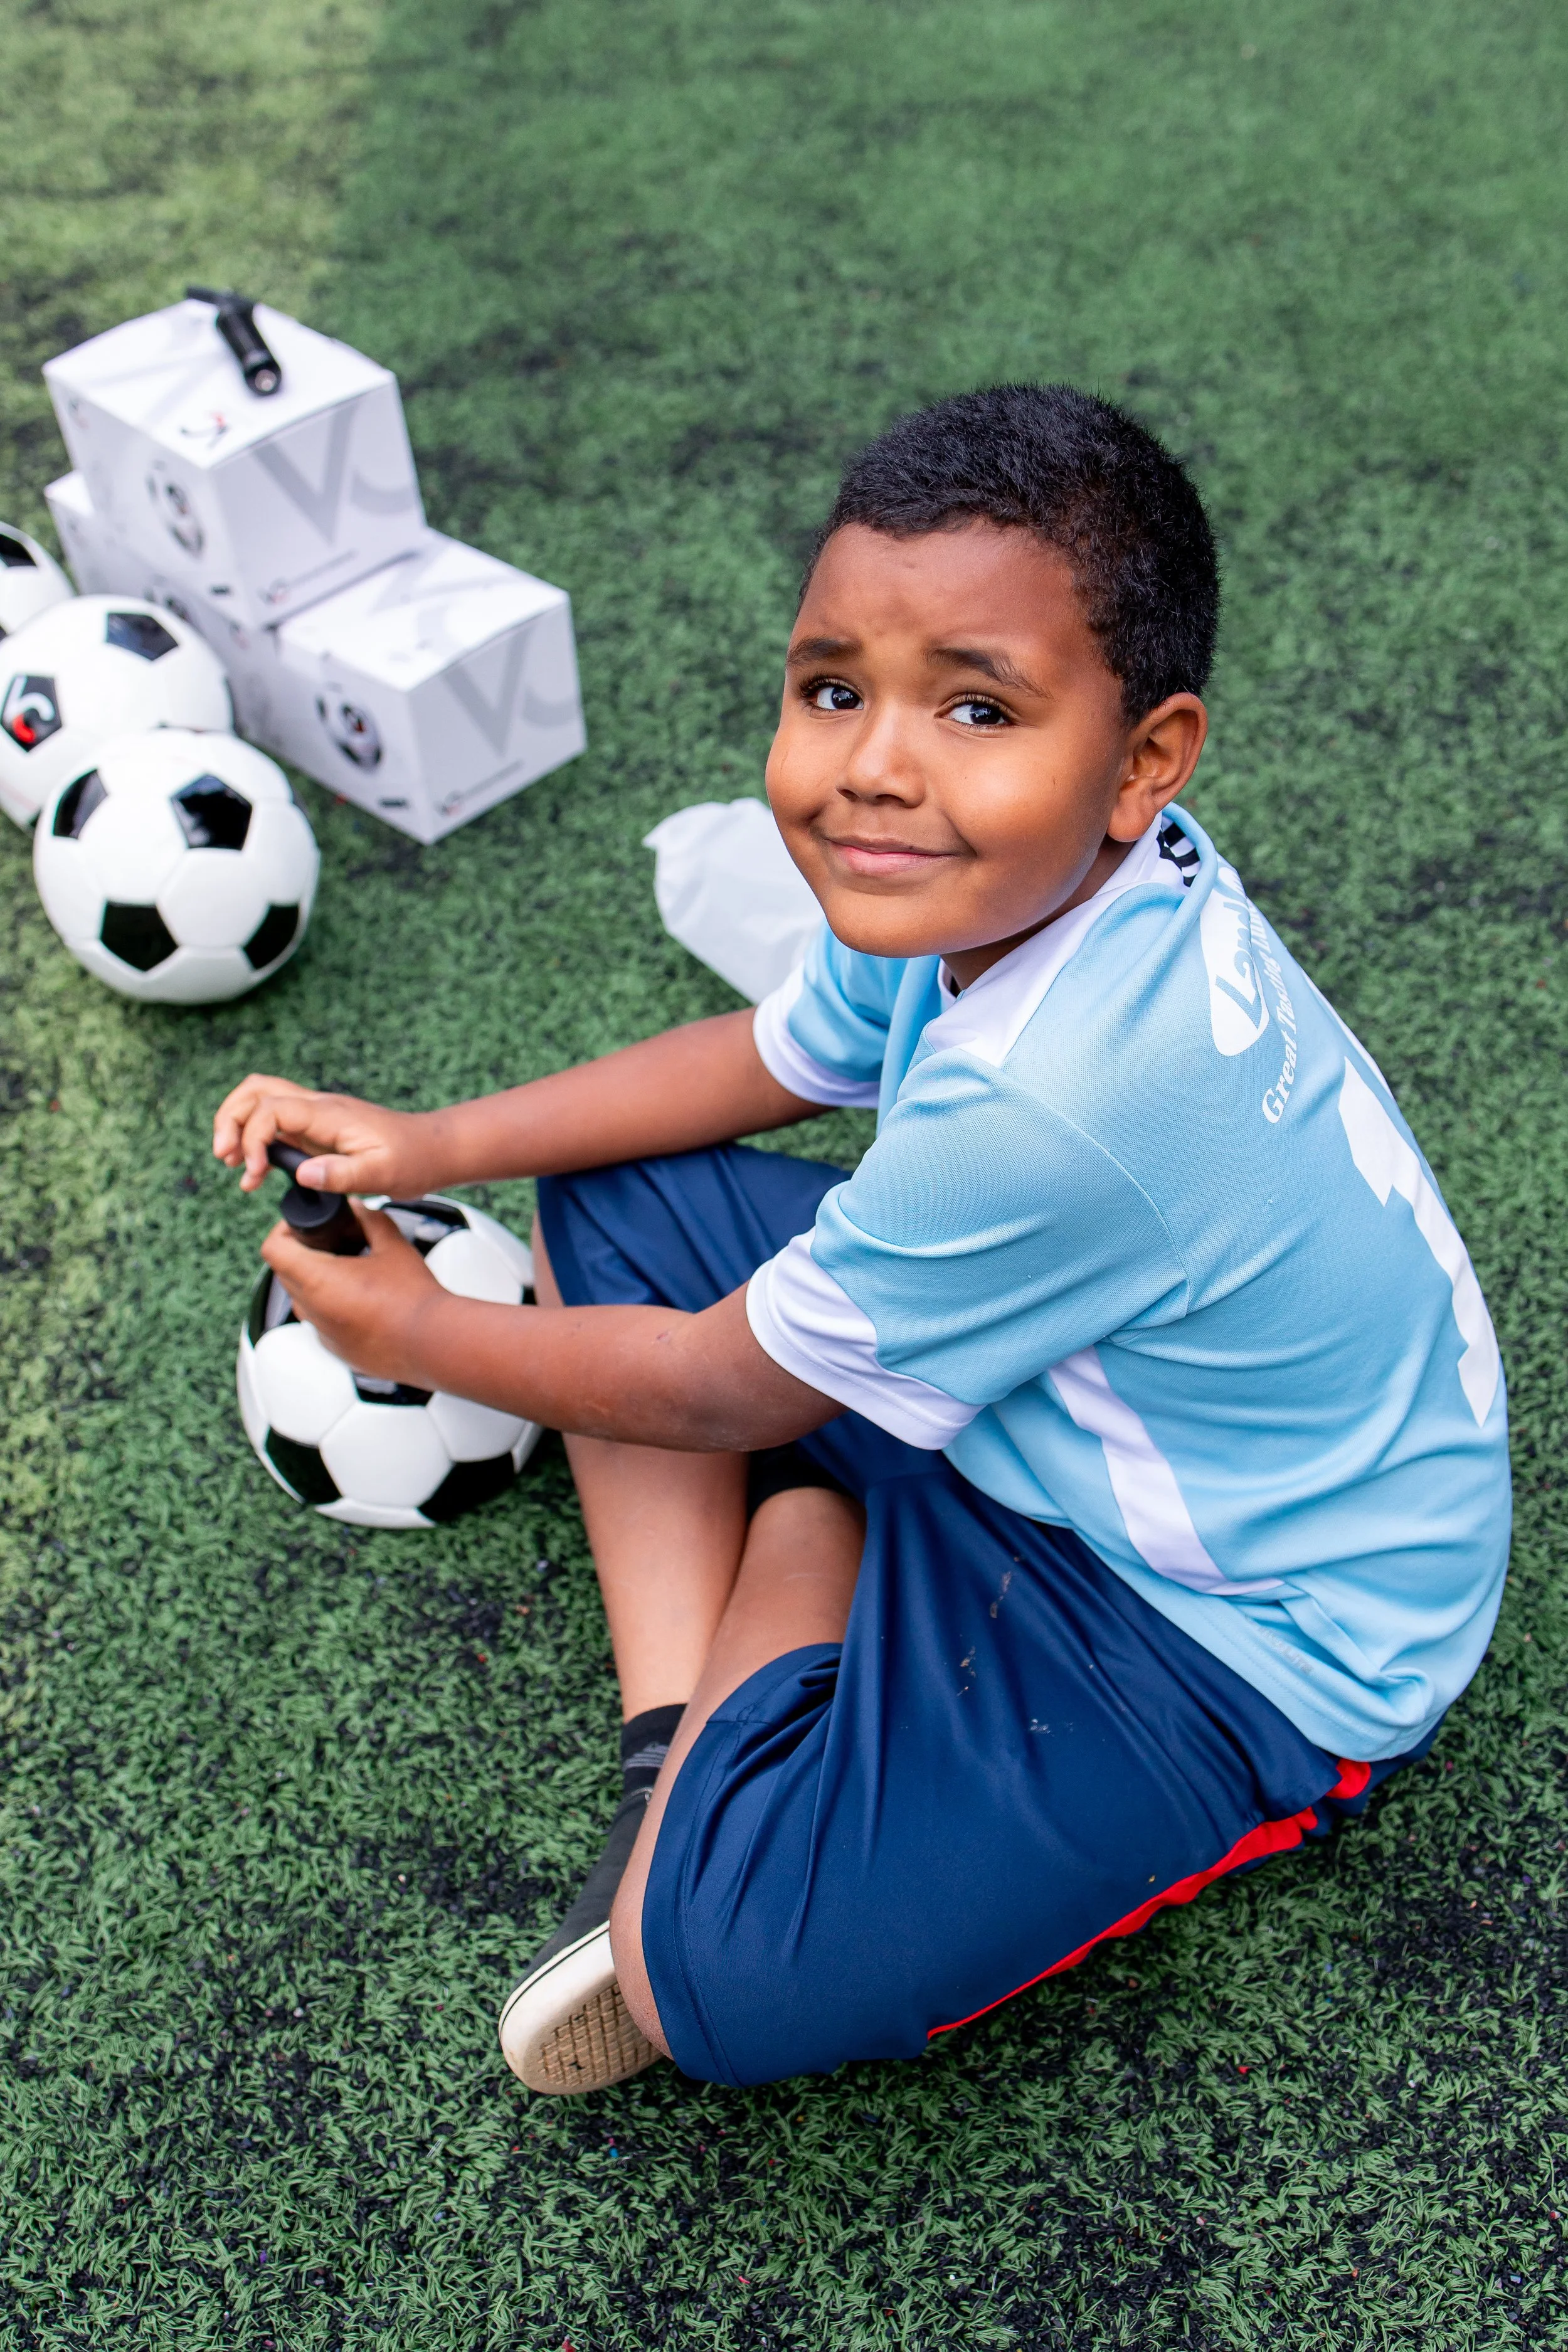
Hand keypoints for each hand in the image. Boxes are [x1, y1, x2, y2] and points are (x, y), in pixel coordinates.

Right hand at [214, 1073, 438, 1197]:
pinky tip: (256, 1172)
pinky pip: (276, 1123)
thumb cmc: (413, 1159)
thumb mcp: (382, 1174)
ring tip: (233, 1165)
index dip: (253, 1138)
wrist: (434, 1149)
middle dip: (230, 1119)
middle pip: (256, 1090)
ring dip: (238, 1126)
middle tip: (225, 1158)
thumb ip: (342, 1175)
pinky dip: (257, 1140)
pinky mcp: (318, 1129)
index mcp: (330, 1114)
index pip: (272, 1109)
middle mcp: (318, 1107)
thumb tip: (303, 1174)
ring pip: (262, 1100)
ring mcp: (316, 1116)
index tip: (255, 1173)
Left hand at [260, 1204, 448, 1380]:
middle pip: (284, 1273)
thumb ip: (370, 1221)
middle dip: (301, 1254)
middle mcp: (313, 1311)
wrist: (434, 1343)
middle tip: (329, 1243)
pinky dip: (330, 1306)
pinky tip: (362, 1299)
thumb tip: (357, 1208)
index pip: (273, 1250)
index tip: (302, 1226)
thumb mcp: (393, 1247)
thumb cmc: (415, 1300)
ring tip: (348, 1270)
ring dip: (315, 1281)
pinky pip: (319, 1322)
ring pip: (301, 1300)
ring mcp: (322, 1334)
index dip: (283, 1231)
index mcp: (319, 1280)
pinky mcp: (336, 1350)